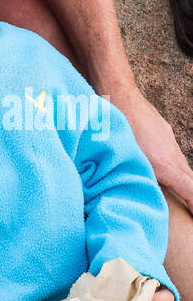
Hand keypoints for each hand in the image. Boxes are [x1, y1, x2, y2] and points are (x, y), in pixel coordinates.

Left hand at [112, 87, 192, 214]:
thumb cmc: (116, 128)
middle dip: (189, 193)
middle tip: (188, 207)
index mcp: (165, 165)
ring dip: (176, 177)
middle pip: (188, 178)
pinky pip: (169, 151)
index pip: (190, 189)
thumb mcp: (125, 161)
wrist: (117, 93)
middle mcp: (171, 152)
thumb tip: (130, 191)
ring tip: (170, 190)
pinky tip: (153, 163)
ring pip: (178, 163)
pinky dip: (166, 161)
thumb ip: (134, 178)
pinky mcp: (162, 129)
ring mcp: (167, 139)